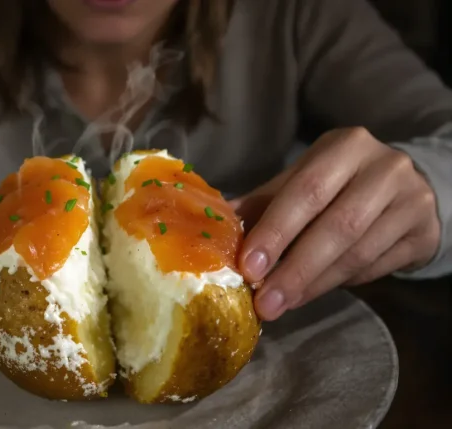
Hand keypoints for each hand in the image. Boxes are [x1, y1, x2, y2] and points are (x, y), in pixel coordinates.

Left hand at [231, 127, 440, 320]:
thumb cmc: (339, 185)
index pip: (306, 190)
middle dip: (295, 268)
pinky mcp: (424, 232)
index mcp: (345, 146)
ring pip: (357, 252)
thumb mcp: (303, 181)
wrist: (405, 188)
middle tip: (265, 302)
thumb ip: (264, 203)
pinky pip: (376, 267)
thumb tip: (215, 231)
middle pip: (337, 226)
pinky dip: (340, 283)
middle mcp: (385, 167)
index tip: (249, 266)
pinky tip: (312, 293)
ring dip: (314, 284)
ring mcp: (412, 200)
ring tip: (282, 304)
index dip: (276, 230)